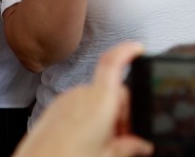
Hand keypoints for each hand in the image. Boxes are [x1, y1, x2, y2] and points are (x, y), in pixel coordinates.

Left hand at [13, 41, 152, 156]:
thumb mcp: (108, 155)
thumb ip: (130, 146)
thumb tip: (142, 146)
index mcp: (100, 100)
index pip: (114, 62)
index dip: (127, 50)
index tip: (138, 48)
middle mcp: (81, 94)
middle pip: (110, 92)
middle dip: (121, 113)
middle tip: (124, 139)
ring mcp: (65, 101)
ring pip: (94, 101)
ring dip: (104, 118)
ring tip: (102, 145)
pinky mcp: (52, 112)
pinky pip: (77, 108)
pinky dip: (87, 120)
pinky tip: (86, 142)